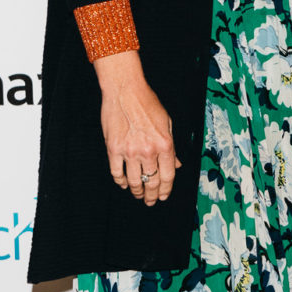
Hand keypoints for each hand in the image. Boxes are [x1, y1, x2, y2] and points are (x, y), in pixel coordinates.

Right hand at [94, 50, 180, 205]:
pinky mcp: (114, 149)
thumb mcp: (167, 123)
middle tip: (150, 201)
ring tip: (138, 195)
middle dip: (152, 195)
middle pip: (151, 182)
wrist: (125, 90)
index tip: (163, 196)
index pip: (168, 175)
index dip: (166, 190)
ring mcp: (130, 151)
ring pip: (134, 181)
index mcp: (165, 144)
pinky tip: (124, 184)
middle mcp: (149, 151)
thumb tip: (177, 165)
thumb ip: (172, 147)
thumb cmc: (147, 103)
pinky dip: (120, 182)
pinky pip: (116, 173)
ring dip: (137, 191)